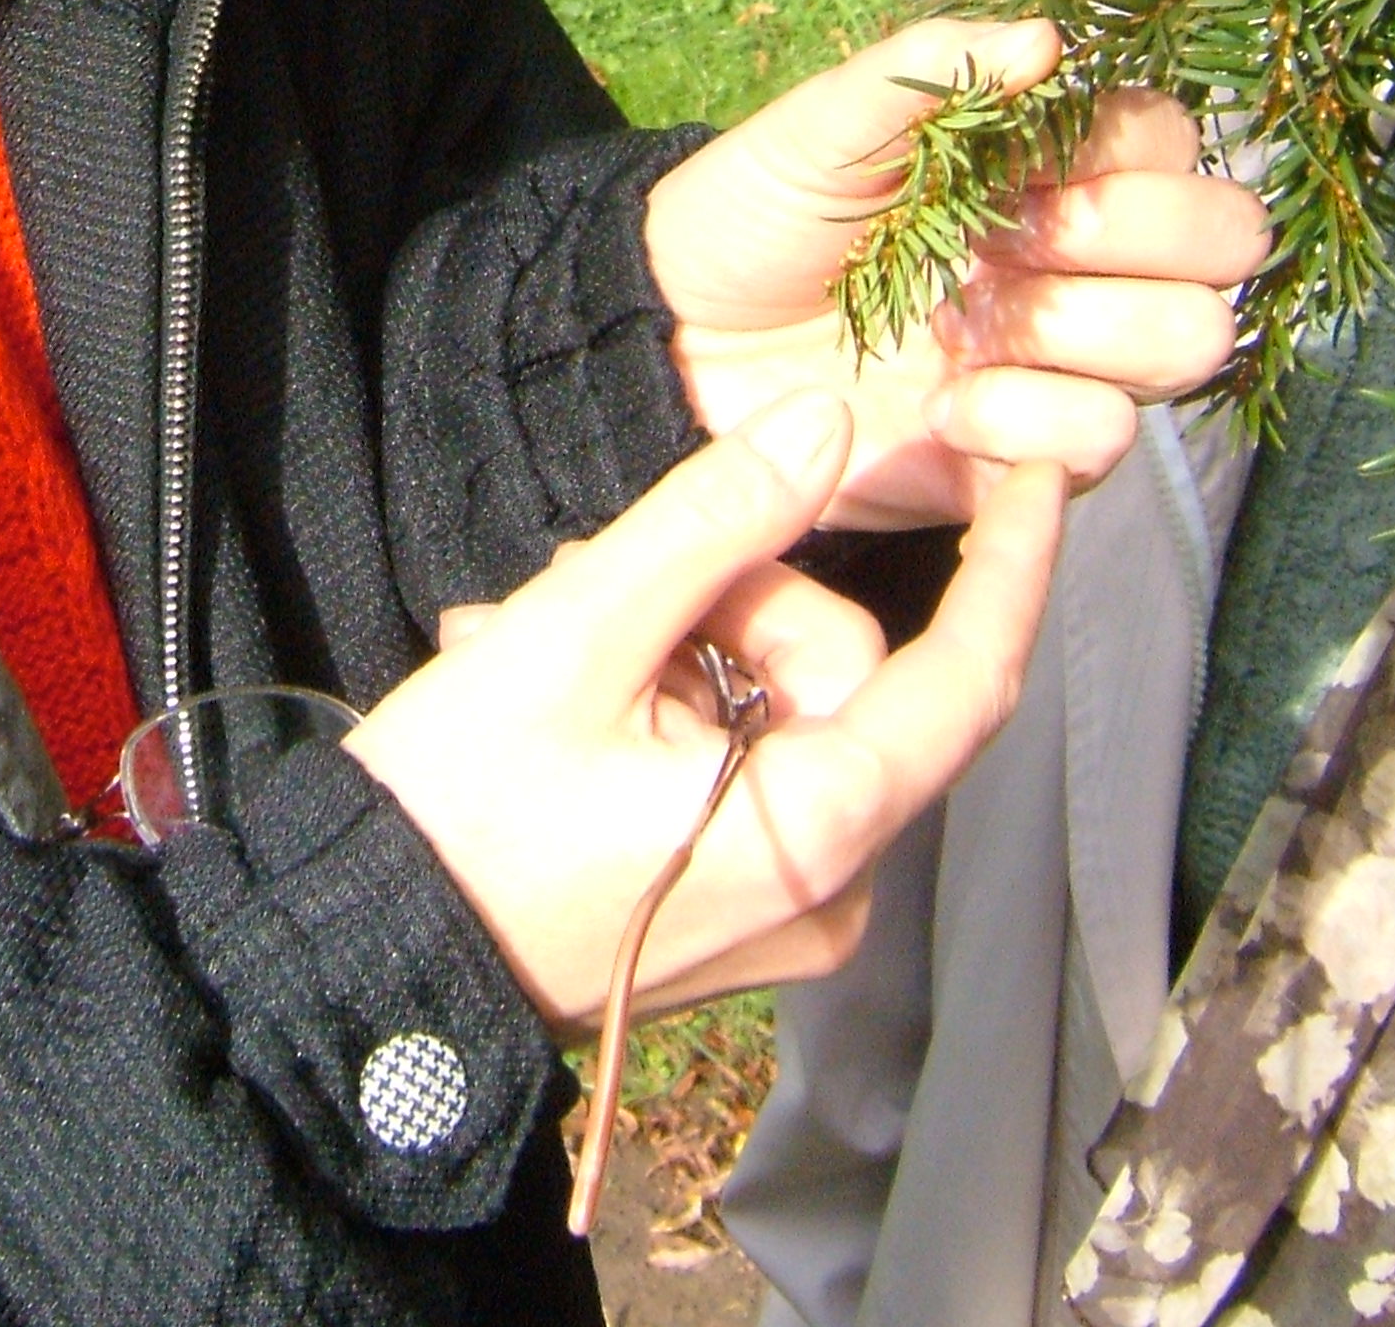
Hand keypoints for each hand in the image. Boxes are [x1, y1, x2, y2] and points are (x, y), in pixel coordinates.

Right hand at [344, 388, 1063, 1027]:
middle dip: (732, 601)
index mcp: (817, 824)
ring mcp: (786, 911)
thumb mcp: (576, 633)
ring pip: (783, 712)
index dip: (1012, 560)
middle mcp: (831, 888)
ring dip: (677, 652)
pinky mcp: (737, 916)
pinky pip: (746, 771)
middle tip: (596, 591)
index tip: (1032, 467)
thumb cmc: (458, 811)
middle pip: (840, 675)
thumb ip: (714, 522)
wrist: (362, 966)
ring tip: (542, 651)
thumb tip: (828, 428)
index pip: (968, 673)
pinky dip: (670, 715)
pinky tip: (563, 704)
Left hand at [641, 17, 1265, 529]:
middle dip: (1146, 238)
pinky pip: (1103, 443)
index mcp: (1045, 166)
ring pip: (1186, 343)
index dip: (1131, 153)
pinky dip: (1033, 423)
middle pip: (1222, 247)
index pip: (1171, 142)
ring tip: (977, 326)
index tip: (1030, 165)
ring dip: (1091, 331)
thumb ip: (935, 66)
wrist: (676, 334)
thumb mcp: (827, 121)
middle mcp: (1075, 259)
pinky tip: (944, 405)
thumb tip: (1048, 36)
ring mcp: (1057, 356)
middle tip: (1028, 236)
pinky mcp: (1022, 449)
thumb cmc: (758, 208)